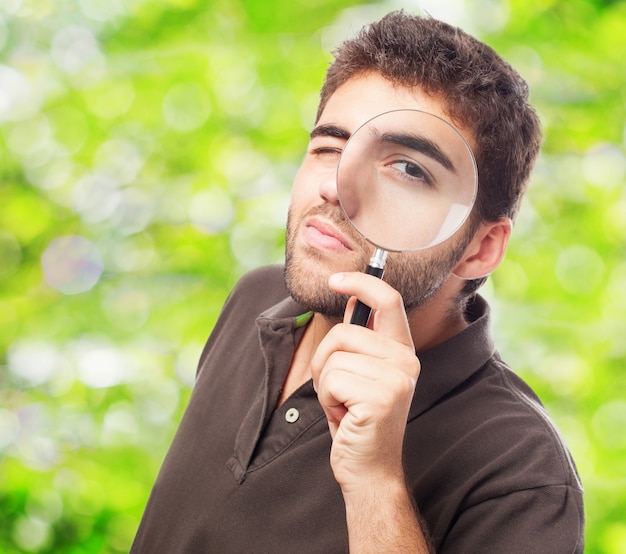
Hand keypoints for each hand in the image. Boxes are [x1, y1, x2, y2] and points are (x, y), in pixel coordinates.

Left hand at [310, 271, 419, 493]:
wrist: (369, 469)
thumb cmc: (357, 418)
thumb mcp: (359, 372)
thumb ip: (359, 338)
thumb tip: (351, 299)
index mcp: (401, 351)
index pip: (389, 300)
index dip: (361, 283)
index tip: (335, 280)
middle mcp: (406, 360)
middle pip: (343, 332)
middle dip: (325, 361)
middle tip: (338, 391)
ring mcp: (396, 378)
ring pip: (333, 356)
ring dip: (325, 384)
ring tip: (343, 405)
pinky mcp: (381, 397)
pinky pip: (331, 379)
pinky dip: (326, 399)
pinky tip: (344, 417)